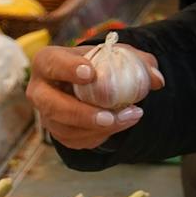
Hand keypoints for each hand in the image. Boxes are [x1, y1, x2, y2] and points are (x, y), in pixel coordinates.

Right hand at [27, 45, 164, 150]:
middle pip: (52, 105)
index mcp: (47, 62)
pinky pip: (76, 140)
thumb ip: (138, 62)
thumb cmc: (98, 64)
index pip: (51, 63)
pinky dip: (100, 135)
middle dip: (81, 113)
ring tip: (130, 118)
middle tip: (109, 116)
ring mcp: (46, 115)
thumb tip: (156, 80)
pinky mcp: (57, 133)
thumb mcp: (118, 55)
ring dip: (98, 128)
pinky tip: (119, 125)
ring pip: (66, 128)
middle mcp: (39, 90)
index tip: (90, 73)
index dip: (67, 69)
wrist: (89, 85)